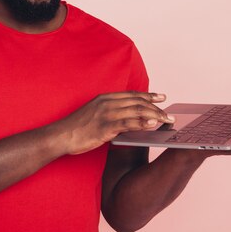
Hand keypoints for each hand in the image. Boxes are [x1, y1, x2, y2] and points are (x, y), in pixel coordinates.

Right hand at [55, 92, 175, 154]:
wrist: (60, 136)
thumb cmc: (76, 128)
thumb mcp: (93, 114)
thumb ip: (109, 112)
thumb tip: (126, 117)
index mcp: (104, 98)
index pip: (132, 95)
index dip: (148, 95)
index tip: (161, 97)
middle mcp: (107, 103)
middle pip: (138, 102)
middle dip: (157, 107)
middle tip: (170, 114)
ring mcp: (106, 114)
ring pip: (137, 111)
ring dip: (155, 115)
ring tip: (167, 120)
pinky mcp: (105, 127)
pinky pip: (128, 124)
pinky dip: (143, 123)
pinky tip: (152, 125)